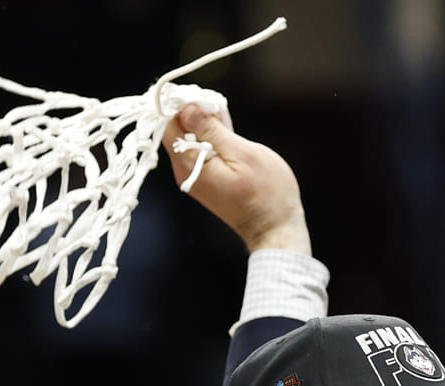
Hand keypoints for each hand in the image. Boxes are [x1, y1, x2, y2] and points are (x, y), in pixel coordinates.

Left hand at [162, 103, 311, 255]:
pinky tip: (227, 132)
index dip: (182, 105)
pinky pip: (200, 151)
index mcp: (190, 165)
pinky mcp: (205, 180)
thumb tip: (187, 109)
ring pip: (190, 140)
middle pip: (177, 131)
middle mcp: (185, 172)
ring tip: (225, 118)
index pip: (169, 125)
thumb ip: (212, 131)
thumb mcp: (242, 154)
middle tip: (218, 105)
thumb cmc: (266, 194)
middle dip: (194, 113)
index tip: (203, 98)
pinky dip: (211, 138)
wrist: (275, 229)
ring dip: (205, 125)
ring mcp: (194, 177)